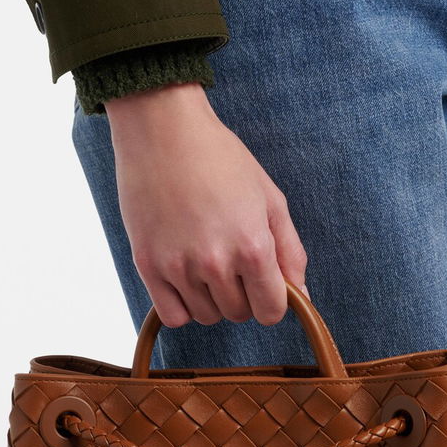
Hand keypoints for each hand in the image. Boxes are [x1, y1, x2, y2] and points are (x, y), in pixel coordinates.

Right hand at [105, 82, 307, 327]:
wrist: (162, 129)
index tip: (264, 284)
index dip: (272, 301)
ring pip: (208, 317)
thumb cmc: (221, 159)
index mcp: (253, 247)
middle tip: (233, 260)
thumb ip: (290, 251)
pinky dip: (183, 305)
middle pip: (239, 314)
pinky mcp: (148, 265)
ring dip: (212, 299)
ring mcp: (178, 267)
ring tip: (206, 260)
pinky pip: (174, 317)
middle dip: (243, 296)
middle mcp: (216, 263)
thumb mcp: (270, 199)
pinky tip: (185, 278)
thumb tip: (299, 295)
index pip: (271, 312)